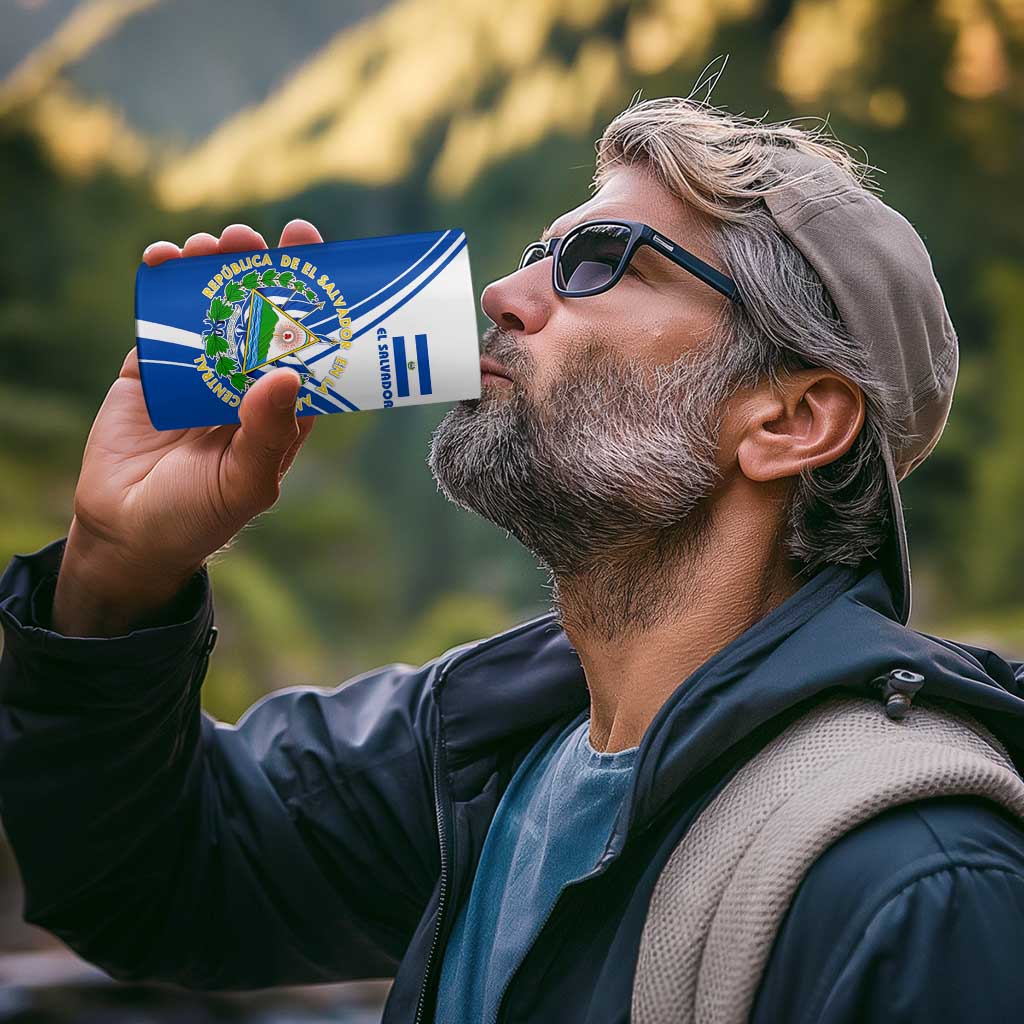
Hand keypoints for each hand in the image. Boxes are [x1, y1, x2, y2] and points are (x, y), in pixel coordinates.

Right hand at [52, 220, 322, 636]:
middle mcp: (245, 382)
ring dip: (213, 270)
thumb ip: (267, 433)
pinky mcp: (153, 369)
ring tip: (212, 245)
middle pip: (260, 314)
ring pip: (212, 307)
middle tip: (255, 238)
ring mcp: (199, 372)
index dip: (312, 300)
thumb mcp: (245, 483)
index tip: (314, 253)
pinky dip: (162, 285)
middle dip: (260, 271)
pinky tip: (164, 259)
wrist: (127, 534)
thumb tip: (286, 374)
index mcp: (281, 408)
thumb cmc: (199, 517)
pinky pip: (160, 319)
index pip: (306, 345)